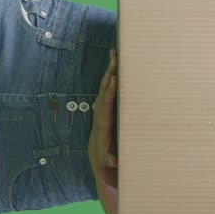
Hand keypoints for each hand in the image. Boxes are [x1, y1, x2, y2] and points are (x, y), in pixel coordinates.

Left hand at [89, 49, 117, 189]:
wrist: (98, 147)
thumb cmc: (105, 152)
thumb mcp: (106, 158)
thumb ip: (108, 159)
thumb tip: (112, 161)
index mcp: (103, 118)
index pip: (107, 101)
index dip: (111, 90)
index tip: (114, 79)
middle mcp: (101, 107)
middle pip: (105, 87)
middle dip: (110, 72)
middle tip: (115, 58)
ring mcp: (102, 102)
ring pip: (106, 82)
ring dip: (110, 67)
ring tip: (115, 52)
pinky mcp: (105, 99)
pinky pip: (109, 83)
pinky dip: (112, 71)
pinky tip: (116, 58)